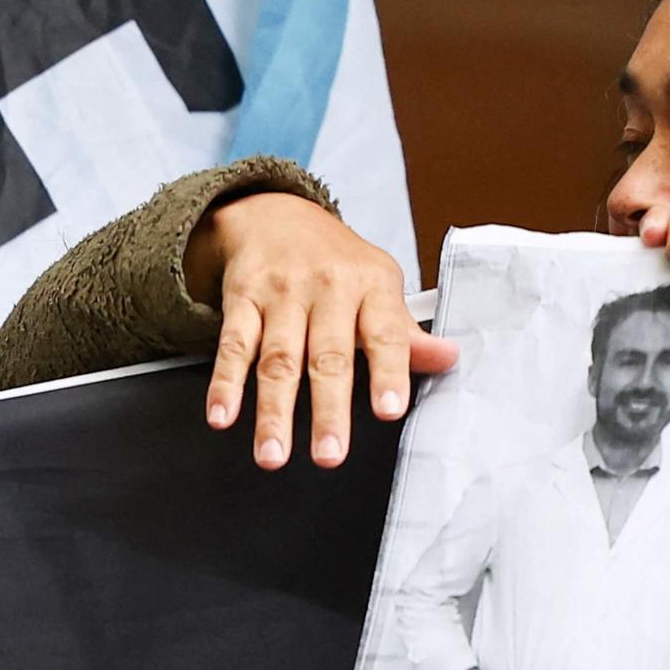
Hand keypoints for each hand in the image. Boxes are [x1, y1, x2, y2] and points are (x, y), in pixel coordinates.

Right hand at [186, 190, 457, 468]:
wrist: (273, 214)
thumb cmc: (334, 262)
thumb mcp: (379, 285)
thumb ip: (405, 332)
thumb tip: (448, 359)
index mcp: (371, 286)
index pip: (385, 333)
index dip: (388, 372)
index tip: (389, 410)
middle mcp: (326, 288)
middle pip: (327, 357)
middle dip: (327, 410)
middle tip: (329, 455)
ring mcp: (281, 294)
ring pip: (277, 360)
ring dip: (273, 411)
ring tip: (273, 455)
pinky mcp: (241, 299)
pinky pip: (232, 346)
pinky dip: (225, 383)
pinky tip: (222, 415)